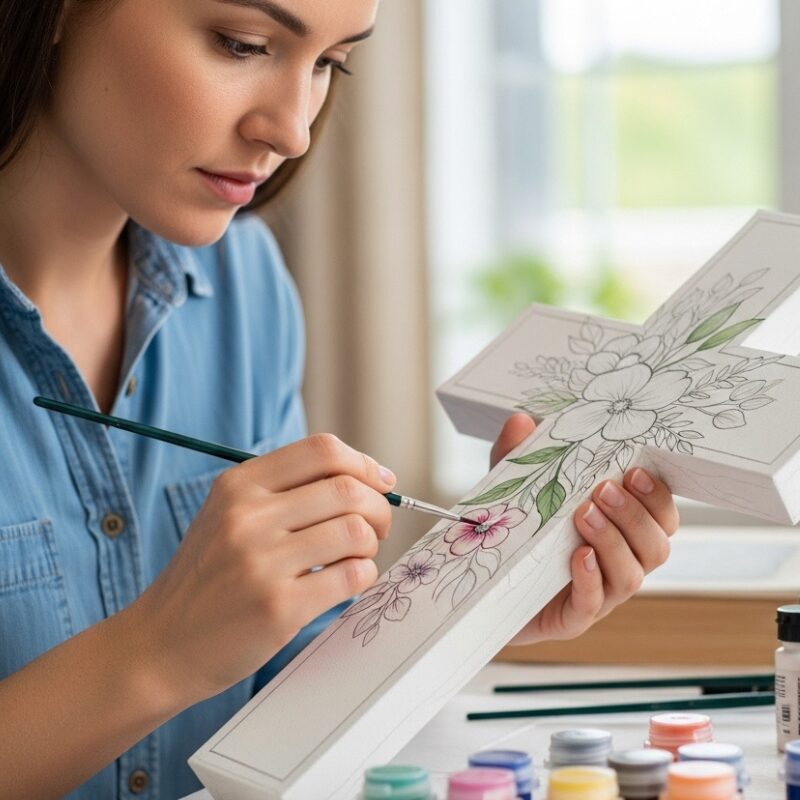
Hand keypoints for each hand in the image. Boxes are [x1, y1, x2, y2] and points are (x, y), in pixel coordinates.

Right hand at [129, 434, 394, 706]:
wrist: (161, 645)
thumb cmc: (207, 578)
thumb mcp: (227, 515)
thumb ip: (284, 491)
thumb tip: (363, 478)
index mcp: (238, 486)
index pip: (322, 450)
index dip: (363, 463)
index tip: (382, 482)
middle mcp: (248, 516)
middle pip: (346, 489)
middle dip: (379, 506)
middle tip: (379, 525)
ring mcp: (262, 562)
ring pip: (355, 531)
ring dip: (371, 544)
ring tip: (358, 556)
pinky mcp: (279, 607)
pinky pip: (351, 576)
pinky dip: (364, 575)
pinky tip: (350, 581)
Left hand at [489, 413, 678, 645]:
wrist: (482, 588)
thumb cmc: (515, 535)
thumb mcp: (516, 488)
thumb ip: (519, 456)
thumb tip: (521, 420)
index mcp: (620, 531)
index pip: (661, 516)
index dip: (657, 496)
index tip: (634, 471)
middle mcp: (619, 563)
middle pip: (656, 546)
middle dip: (635, 515)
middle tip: (602, 490)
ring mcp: (599, 595)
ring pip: (632, 576)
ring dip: (613, 542)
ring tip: (584, 516)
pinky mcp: (572, 620)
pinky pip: (593, 605)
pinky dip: (591, 580)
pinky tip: (578, 558)